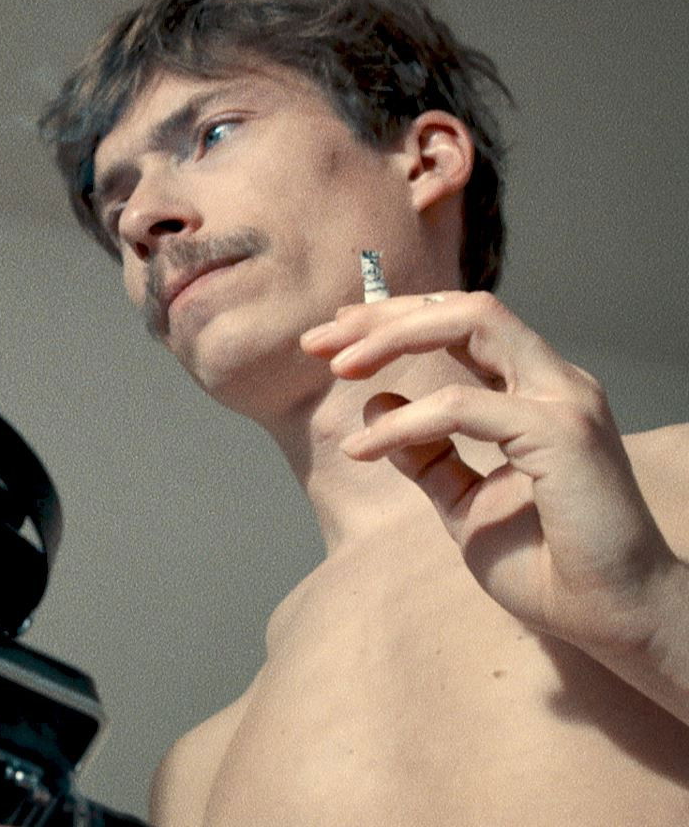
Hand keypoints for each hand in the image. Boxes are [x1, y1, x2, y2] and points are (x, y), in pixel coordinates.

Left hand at [301, 290, 682, 657]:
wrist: (609, 618)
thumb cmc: (548, 566)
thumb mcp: (464, 501)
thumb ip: (426, 454)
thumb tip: (376, 404)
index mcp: (536, 393)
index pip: (462, 325)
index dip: (394, 322)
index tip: (332, 340)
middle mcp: (555, 383)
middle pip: (464, 308)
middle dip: (384, 315)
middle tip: (318, 340)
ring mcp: (565, 401)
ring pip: (473, 323)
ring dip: (393, 337)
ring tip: (337, 369)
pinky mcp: (563, 432)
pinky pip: (463, 407)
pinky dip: (405, 421)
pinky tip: (366, 449)